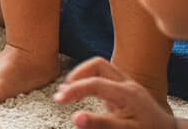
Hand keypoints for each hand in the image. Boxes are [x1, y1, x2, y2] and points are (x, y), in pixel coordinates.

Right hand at [55, 57, 180, 128]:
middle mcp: (128, 84)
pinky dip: (90, 80)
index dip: (74, 89)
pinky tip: (84, 93)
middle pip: (97, 65)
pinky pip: (105, 76)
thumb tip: (76, 119)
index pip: (94, 82)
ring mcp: (128, 84)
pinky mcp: (126, 89)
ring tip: (69, 92)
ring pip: (101, 67)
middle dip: (77, 75)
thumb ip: (101, 124)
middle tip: (64, 92)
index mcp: (128, 93)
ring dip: (83, 76)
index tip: (58, 100)